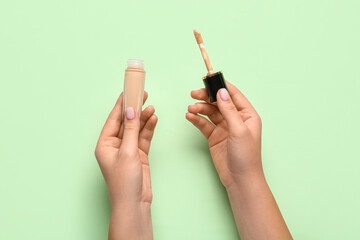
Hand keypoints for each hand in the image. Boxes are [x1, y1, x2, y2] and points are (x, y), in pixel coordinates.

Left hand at [95, 92, 157, 238]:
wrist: (134, 203)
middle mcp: (115, 145)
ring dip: (144, 118)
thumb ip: (131, 130)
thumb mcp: (128, 152)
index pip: (114, 119)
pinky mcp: (139, 154)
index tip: (128, 91)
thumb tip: (131, 110)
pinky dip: (149, 128)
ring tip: (151, 107)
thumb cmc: (124, 182)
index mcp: (105, 144)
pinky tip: (154, 119)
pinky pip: (144, 137)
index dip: (121, 104)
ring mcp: (128, 150)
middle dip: (134, 109)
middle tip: (142, 95)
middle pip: (126, 122)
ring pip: (136, 129)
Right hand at [186, 81, 261, 187]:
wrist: (239, 179)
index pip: (233, 95)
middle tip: (194, 94)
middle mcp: (236, 119)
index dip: (221, 86)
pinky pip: (204, 124)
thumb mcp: (239, 130)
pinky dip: (196, 119)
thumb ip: (229, 110)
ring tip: (190, 108)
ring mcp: (224, 127)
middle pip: (218, 102)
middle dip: (206, 97)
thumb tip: (221, 92)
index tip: (208, 80)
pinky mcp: (214, 136)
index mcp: (247, 115)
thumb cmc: (246, 156)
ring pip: (210, 112)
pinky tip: (190, 116)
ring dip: (199, 108)